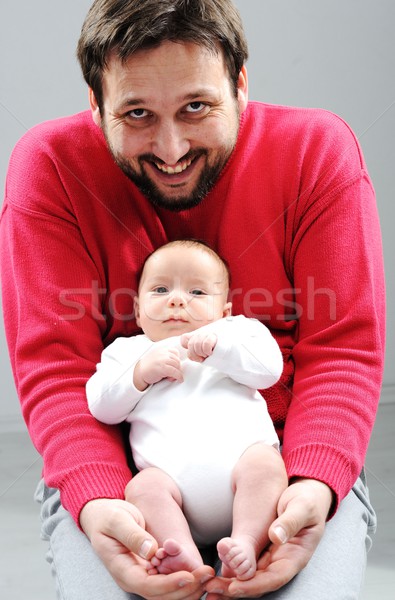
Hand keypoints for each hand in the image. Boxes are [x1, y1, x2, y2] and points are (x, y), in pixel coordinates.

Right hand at [80, 498, 213, 598]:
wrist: (104, 517)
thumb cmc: (109, 517)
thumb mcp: (117, 520)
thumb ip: (132, 535)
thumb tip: (150, 551)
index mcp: (122, 569)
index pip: (147, 586)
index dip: (169, 584)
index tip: (189, 576)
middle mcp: (133, 578)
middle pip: (161, 595)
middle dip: (185, 588)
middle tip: (207, 574)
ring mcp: (142, 577)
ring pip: (167, 593)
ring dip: (189, 587)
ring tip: (208, 575)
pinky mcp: (151, 571)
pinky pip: (169, 583)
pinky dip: (186, 581)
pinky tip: (200, 573)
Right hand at [134, 346, 182, 389]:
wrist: (139, 374)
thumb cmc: (148, 368)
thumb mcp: (157, 358)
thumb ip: (165, 358)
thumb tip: (177, 365)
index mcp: (161, 350)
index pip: (175, 352)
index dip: (176, 360)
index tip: (174, 366)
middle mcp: (162, 353)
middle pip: (177, 359)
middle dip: (177, 368)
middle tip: (172, 374)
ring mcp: (162, 360)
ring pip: (177, 365)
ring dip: (177, 372)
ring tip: (171, 377)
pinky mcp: (163, 368)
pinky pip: (175, 372)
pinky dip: (179, 376)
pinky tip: (179, 379)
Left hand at [181, 331, 217, 361]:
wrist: (227, 356)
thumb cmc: (213, 356)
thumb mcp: (201, 355)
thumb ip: (193, 352)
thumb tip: (187, 350)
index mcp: (195, 338)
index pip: (184, 338)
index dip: (187, 348)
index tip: (195, 355)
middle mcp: (200, 334)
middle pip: (190, 344)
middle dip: (196, 354)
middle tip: (203, 357)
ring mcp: (207, 334)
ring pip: (197, 344)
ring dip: (202, 353)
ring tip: (208, 355)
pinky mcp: (213, 336)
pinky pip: (206, 344)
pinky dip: (207, 351)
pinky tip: (211, 352)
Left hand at [205, 479, 332, 598]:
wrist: (305, 496)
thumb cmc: (306, 501)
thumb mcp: (301, 507)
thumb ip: (290, 521)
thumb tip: (276, 536)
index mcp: (296, 556)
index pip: (275, 577)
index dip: (254, 585)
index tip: (234, 587)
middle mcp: (283, 562)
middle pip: (259, 583)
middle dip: (236, 589)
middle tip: (211, 589)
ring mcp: (272, 558)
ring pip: (251, 578)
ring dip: (230, 584)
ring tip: (208, 587)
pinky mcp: (263, 552)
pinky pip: (247, 567)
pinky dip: (232, 571)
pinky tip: (216, 574)